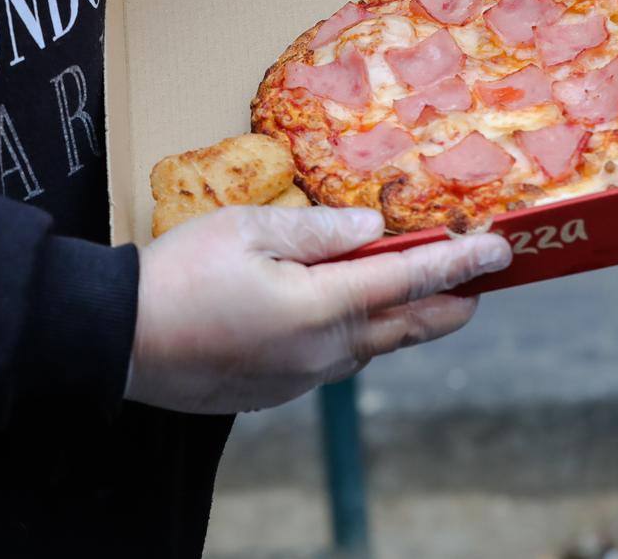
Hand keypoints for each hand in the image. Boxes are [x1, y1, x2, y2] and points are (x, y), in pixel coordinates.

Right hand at [125, 205, 512, 414]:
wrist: (118, 342)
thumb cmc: (176, 276)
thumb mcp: (248, 229)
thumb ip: (318, 230)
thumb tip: (374, 229)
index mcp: (320, 306)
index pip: (409, 279)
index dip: (458, 262)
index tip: (499, 249)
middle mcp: (323, 350)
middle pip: (407, 324)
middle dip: (451, 301)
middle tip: (482, 279)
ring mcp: (302, 376)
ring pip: (374, 345)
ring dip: (407, 318)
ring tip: (429, 294)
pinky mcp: (279, 389)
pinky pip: (338, 359)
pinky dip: (362, 334)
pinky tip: (355, 317)